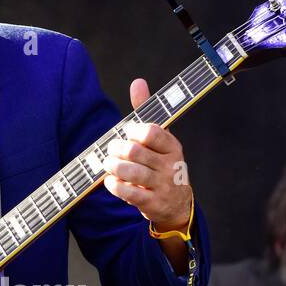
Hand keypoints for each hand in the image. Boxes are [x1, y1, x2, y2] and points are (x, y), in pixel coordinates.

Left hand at [101, 78, 192, 231]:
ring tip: (108, 164)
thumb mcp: (159, 139)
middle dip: (116, 149)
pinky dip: (115, 186)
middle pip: (135, 151)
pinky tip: (110, 181)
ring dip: (113, 167)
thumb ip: (146, 111)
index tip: (127, 133)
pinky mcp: (153, 203)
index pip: (152, 132)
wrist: (177, 203)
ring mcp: (163, 185)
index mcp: (172, 146)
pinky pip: (129, 193)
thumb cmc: (161, 164)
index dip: (133, 131)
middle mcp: (170, 165)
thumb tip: (138, 82)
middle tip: (111, 150)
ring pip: (131, 172)